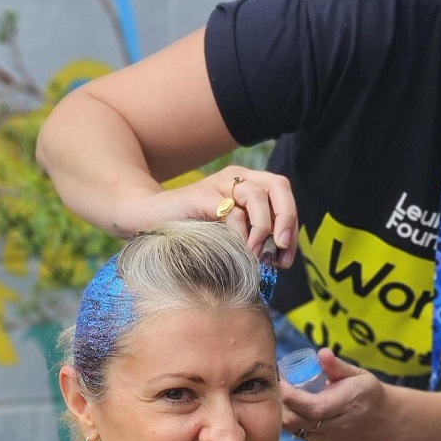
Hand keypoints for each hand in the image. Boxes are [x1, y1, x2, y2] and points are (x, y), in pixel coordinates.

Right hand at [151, 166, 298, 266]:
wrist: (148, 222)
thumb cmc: (190, 234)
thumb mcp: (229, 236)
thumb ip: (253, 240)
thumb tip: (279, 261)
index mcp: (248, 185)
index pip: (283, 196)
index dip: (291, 226)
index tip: (286, 260)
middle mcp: (236, 179)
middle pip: (278, 187)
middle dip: (286, 219)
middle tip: (280, 248)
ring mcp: (218, 185)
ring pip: (256, 196)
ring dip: (263, 228)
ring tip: (255, 254)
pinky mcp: (200, 195)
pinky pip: (229, 209)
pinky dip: (238, 232)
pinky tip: (237, 249)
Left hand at [281, 349, 386, 440]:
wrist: (382, 421)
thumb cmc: (368, 393)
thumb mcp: (358, 374)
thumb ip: (337, 366)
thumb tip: (322, 353)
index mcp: (346, 404)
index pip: (312, 406)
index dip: (290, 393)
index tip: (281, 376)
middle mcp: (334, 425)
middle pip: (294, 420)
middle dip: (280, 401)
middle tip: (278, 382)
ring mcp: (325, 437)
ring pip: (291, 427)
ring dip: (282, 409)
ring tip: (285, 391)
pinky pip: (295, 431)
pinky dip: (289, 416)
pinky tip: (292, 404)